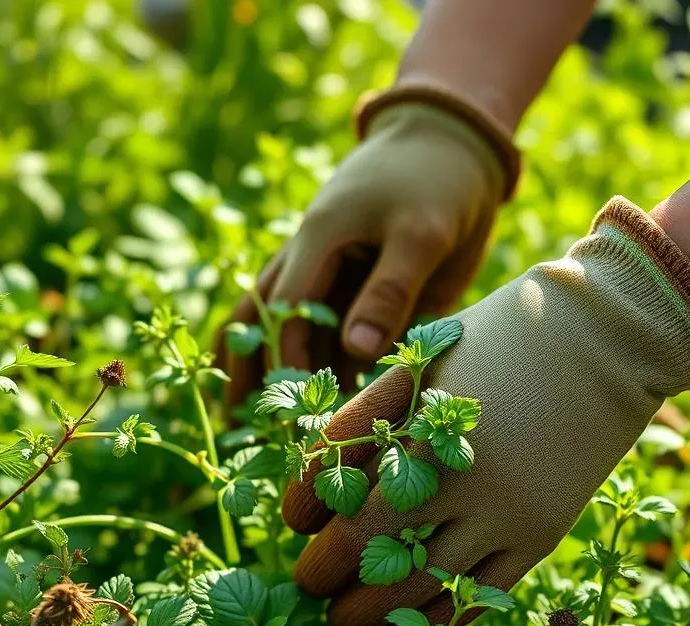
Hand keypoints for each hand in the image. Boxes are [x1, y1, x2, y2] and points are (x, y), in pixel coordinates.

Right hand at [223, 102, 507, 400]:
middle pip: (259, 317)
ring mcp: (326, 268)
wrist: (453, 140)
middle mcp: (309, 256)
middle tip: (236, 422)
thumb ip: (390, 291)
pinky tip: (310, 395)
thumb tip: (356, 350)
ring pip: (279, 323)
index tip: (291, 409)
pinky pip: (316, 324)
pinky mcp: (349, 279)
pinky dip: (309, 358)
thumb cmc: (440, 180)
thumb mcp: (423, 234)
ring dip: (267, 366)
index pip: (283, 311)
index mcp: (318, 240)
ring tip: (254, 417)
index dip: (284, 360)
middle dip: (248, 367)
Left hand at [281, 198, 689, 625]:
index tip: (297, 526)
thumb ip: (363, 419)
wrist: (608, 338)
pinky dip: (430, 624)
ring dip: (366, 613)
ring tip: (344, 618)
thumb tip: (309, 492)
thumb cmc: (499, 340)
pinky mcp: (541, 537)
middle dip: (323, 576)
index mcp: (420, 427)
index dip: (305, 517)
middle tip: (310, 583)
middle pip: (365, 550)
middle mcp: (461, 477)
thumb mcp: (422, 361)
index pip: (336, 491)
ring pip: (415, 588)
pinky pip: (476, 601)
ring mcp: (506, 514)